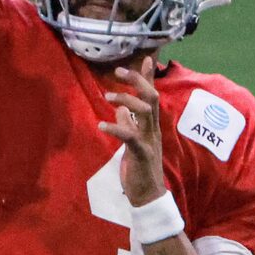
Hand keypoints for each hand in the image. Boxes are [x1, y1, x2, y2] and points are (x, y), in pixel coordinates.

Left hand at [97, 57, 165, 204]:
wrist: (148, 196)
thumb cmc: (140, 169)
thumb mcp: (132, 142)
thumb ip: (128, 124)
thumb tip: (120, 109)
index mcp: (151, 126)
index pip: (152, 96)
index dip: (148, 78)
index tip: (145, 59)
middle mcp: (153, 129)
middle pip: (151, 97)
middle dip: (137, 80)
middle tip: (119, 70)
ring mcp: (149, 140)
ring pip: (145, 111)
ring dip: (126, 99)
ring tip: (107, 96)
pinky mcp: (141, 153)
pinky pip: (129, 136)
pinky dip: (116, 127)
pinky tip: (102, 124)